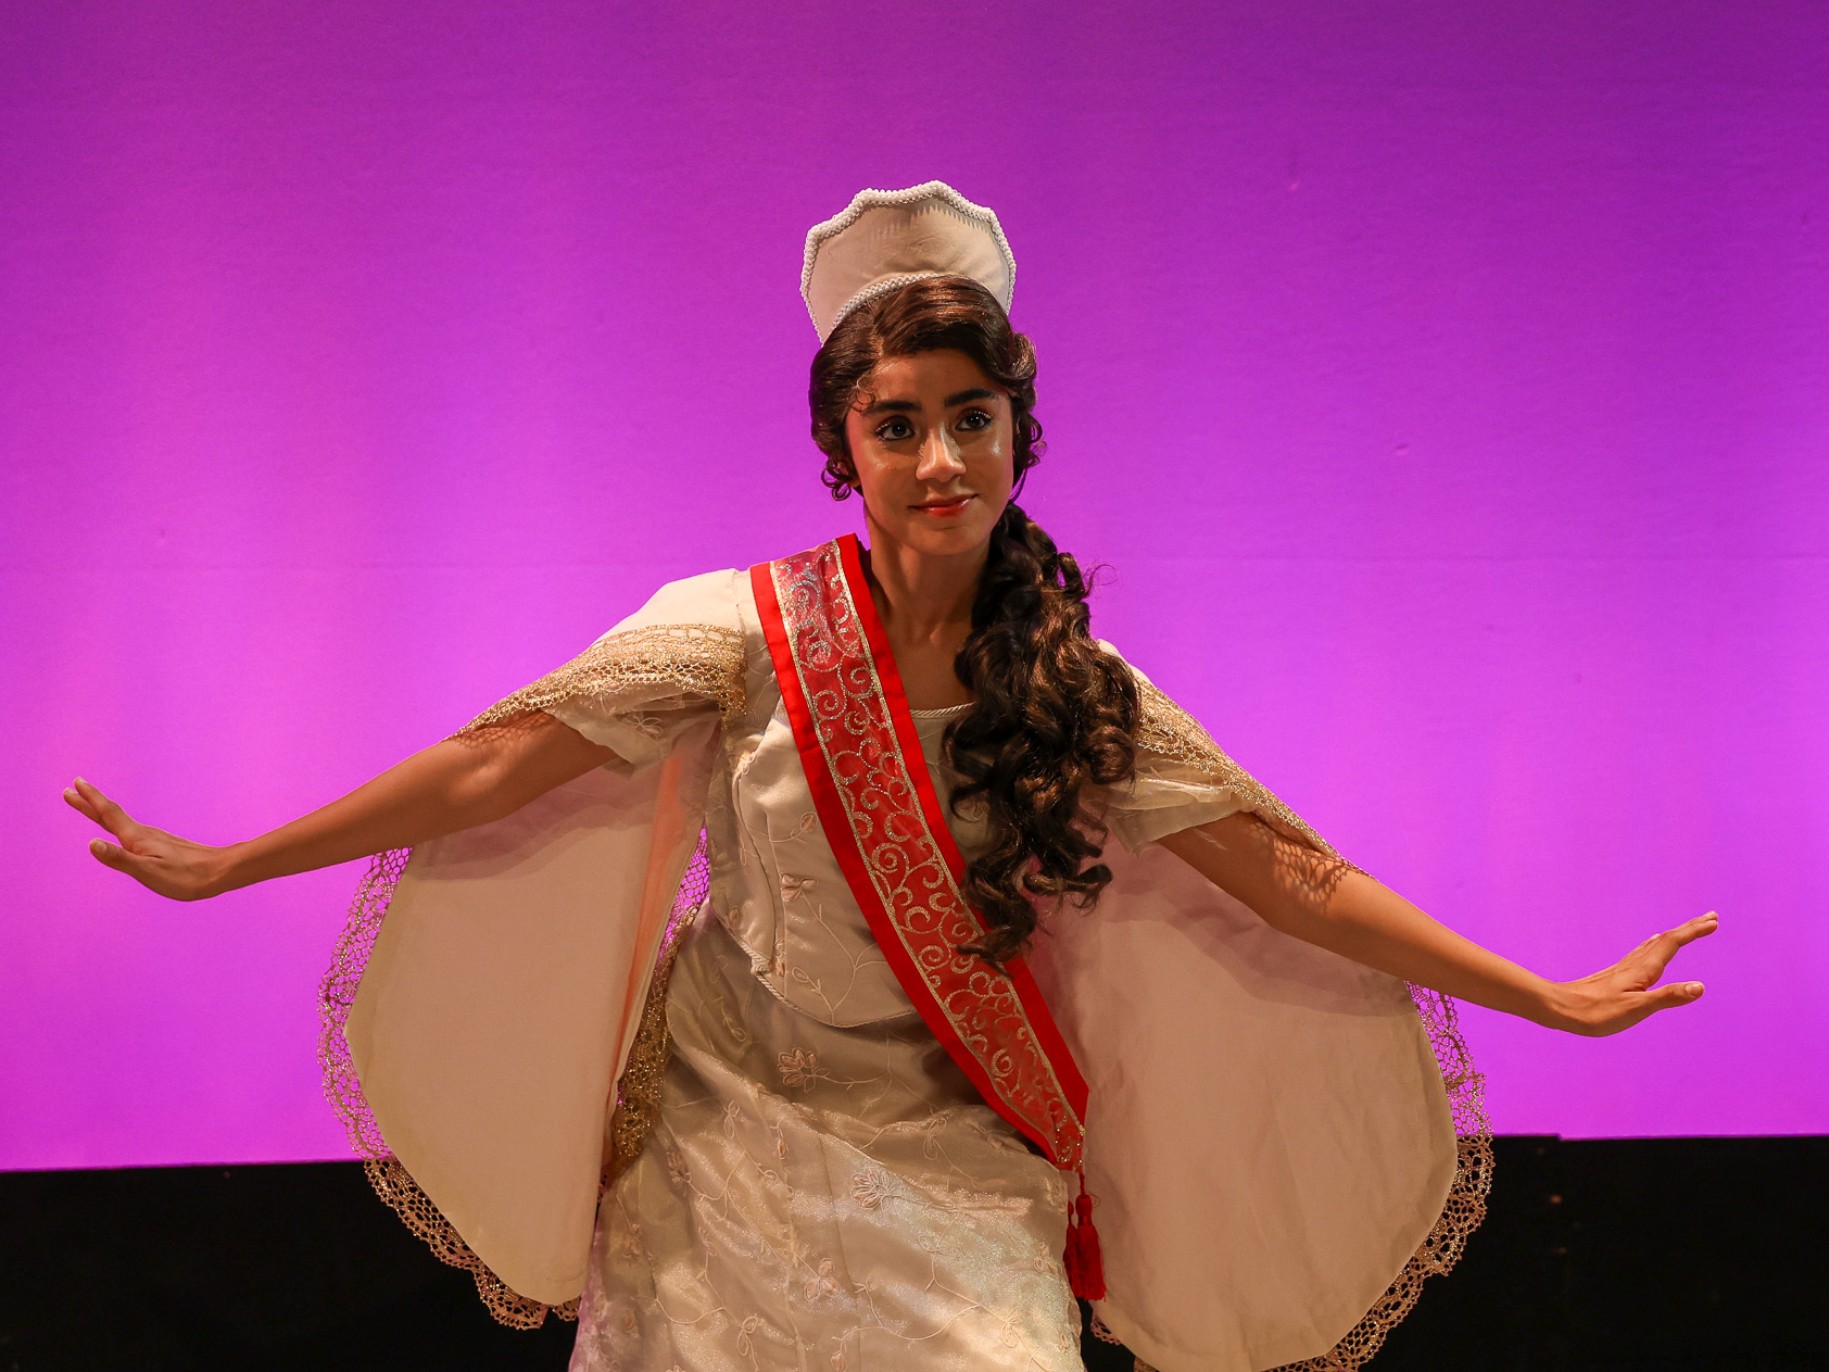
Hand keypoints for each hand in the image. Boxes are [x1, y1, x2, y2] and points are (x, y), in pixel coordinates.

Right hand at [64, 778, 230, 900]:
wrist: (222, 872)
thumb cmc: (186, 877)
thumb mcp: (148, 872)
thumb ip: (120, 859)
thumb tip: (91, 843)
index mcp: (137, 838)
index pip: (107, 814)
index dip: (89, 800)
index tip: (73, 785)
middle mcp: (144, 834)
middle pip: (111, 815)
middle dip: (89, 803)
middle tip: (71, 789)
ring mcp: (155, 839)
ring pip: (122, 822)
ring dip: (103, 813)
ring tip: (91, 807)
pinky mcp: (163, 846)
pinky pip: (133, 832)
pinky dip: (119, 826)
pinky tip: (124, 833)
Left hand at [1548, 911, 1718, 1035]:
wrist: (1558, 1008)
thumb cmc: (1596, 1012)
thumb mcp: (1637, 1009)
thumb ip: (1667, 997)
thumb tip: (1700, 986)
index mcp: (1643, 969)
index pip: (1673, 943)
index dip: (1693, 932)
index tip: (1714, 922)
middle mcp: (1635, 964)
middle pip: (1666, 939)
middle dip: (1689, 928)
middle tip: (1711, 917)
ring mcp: (1624, 968)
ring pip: (1655, 944)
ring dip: (1675, 935)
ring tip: (1688, 928)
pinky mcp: (1616, 975)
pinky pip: (1642, 953)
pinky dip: (1656, 945)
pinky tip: (1651, 948)